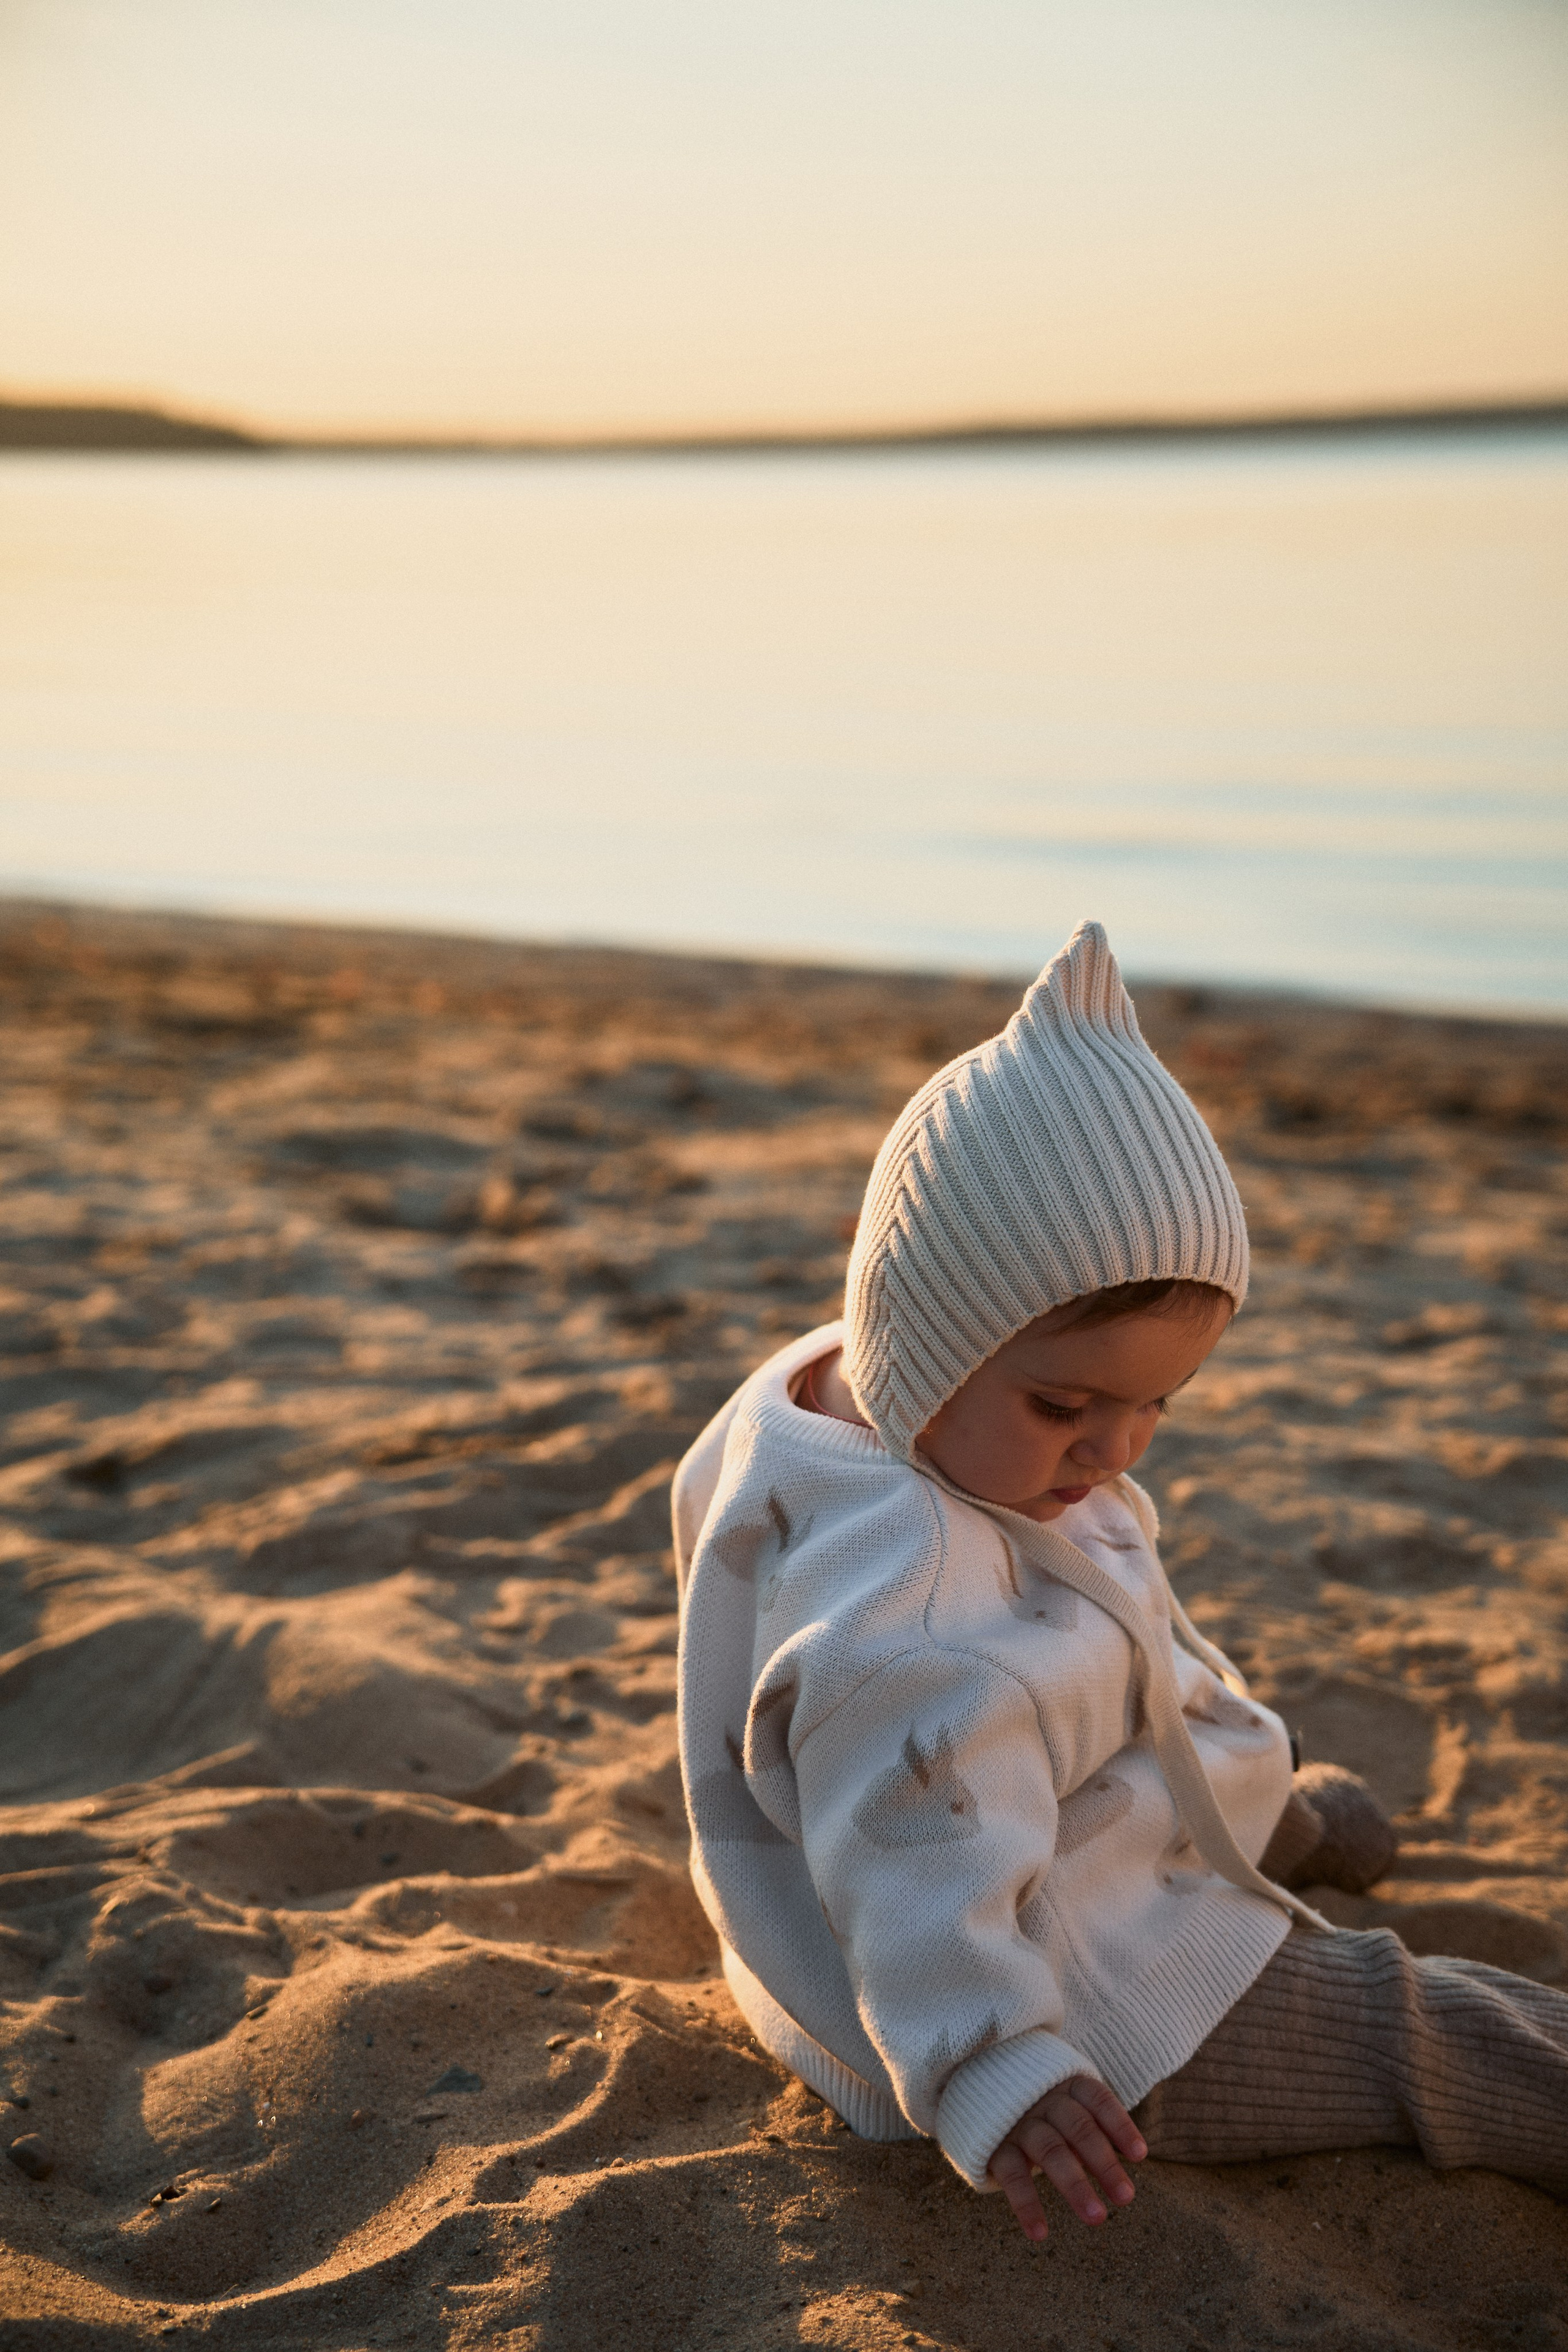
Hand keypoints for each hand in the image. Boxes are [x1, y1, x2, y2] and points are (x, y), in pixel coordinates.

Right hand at [986, 2074, 1145, 2242]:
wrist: (977, 2083)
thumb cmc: (1038, 2103)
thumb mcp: (1064, 2103)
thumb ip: (1091, 2127)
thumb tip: (1129, 2161)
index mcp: (1065, 2084)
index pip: (1098, 2100)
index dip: (1119, 2125)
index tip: (1140, 2155)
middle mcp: (1043, 2098)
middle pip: (1079, 2128)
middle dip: (1104, 2163)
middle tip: (1126, 2198)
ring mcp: (1017, 2120)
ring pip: (1050, 2150)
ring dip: (1075, 2184)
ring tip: (1098, 2218)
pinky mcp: (993, 2144)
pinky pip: (1012, 2173)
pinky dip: (1026, 2203)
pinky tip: (1040, 2233)